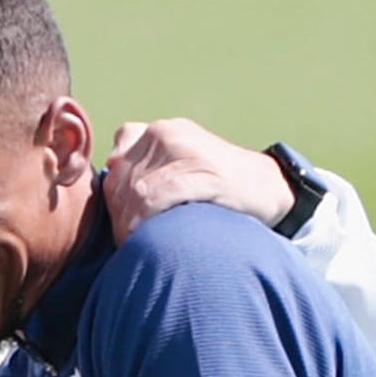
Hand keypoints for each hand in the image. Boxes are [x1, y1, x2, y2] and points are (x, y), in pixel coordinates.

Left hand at [103, 118, 294, 244]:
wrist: (269, 187)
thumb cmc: (216, 185)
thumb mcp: (176, 164)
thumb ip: (143, 167)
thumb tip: (106, 183)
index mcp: (156, 130)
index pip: (116, 163)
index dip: (114, 198)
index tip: (122, 225)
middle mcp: (166, 132)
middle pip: (124, 180)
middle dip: (121, 215)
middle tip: (127, 243)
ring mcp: (186, 149)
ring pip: (138, 190)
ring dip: (131, 223)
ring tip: (135, 246)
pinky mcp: (203, 170)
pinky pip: (161, 196)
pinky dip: (148, 220)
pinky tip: (147, 238)